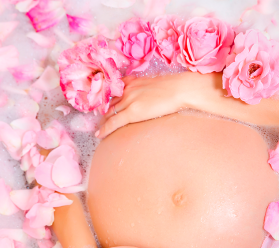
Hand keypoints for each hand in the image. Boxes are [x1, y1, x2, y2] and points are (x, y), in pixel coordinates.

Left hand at [97, 72, 221, 138]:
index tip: (102, 108)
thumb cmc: (175, 87)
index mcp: (133, 82)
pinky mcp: (132, 112)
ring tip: (99, 129)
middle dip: (102, 112)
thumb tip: (147, 97)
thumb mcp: (156, 84)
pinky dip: (105, 129)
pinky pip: (114, 122)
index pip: (114, 92)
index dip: (106, 102)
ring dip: (102, 122)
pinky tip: (99, 135)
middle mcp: (127, 89)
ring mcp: (129, 100)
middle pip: (109, 103)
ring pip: (110, 113)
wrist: (181, 89)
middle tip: (97, 121)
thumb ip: (146, 90)